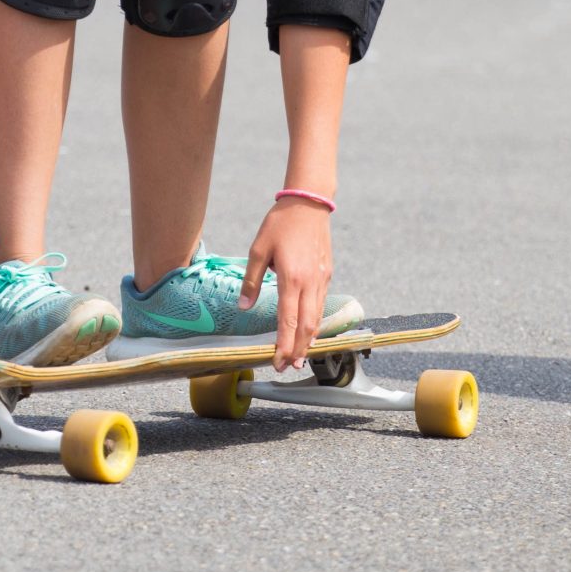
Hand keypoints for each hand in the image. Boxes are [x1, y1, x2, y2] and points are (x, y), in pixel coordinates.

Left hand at [241, 201, 332, 371]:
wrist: (309, 203)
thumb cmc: (280, 224)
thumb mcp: (258, 249)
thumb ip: (251, 281)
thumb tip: (244, 307)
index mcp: (291, 278)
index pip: (288, 321)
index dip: (283, 345)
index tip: (277, 362)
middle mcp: (310, 283)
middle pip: (307, 327)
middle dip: (298, 351)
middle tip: (288, 367)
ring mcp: (321, 280)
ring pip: (318, 319)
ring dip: (309, 341)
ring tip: (299, 357)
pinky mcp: (326, 275)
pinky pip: (321, 305)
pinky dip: (316, 323)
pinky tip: (309, 330)